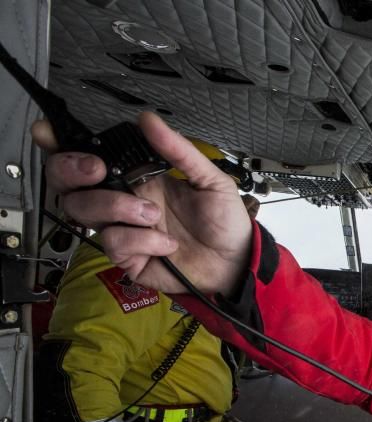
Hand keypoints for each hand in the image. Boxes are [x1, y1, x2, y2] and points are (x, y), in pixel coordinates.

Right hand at [32, 111, 252, 295]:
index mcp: (138, 178)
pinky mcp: (126, 257)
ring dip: (116, 207)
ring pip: (83, 209)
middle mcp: (123, 201)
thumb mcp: (209, 179)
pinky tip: (165, 243)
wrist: (235, 262)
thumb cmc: (225, 223)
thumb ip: (178, 150)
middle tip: (98, 170)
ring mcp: (122, 229)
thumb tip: (149, 120)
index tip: (47, 133)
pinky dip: (142, 240)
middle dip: (72, 170)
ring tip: (152, 215)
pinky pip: (113, 242)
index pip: (90, 158)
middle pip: (68, 183)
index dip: (60, 145)